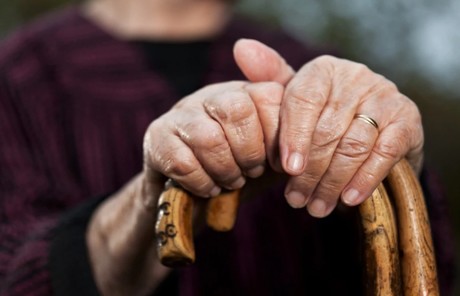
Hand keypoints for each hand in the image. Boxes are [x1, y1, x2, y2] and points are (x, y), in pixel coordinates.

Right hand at [144, 80, 283, 197]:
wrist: (193, 196)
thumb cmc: (239, 169)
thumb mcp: (273, 151)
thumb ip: (292, 131)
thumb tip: (307, 124)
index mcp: (243, 92)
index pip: (269, 96)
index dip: (278, 136)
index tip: (279, 163)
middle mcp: (211, 95)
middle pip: (237, 110)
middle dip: (250, 153)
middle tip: (251, 173)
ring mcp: (181, 114)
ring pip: (209, 138)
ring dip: (226, 170)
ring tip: (230, 182)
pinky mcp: (156, 137)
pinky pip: (183, 162)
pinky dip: (202, 182)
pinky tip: (208, 188)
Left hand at [235, 39, 423, 217]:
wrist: (371, 129)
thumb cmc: (322, 117)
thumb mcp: (294, 100)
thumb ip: (270, 80)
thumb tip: (241, 48)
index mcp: (323, 70)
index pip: (303, 100)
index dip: (293, 137)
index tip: (286, 169)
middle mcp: (355, 76)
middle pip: (327, 129)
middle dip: (310, 172)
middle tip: (296, 200)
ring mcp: (384, 96)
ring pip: (353, 145)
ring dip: (332, 182)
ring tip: (316, 206)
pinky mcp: (407, 119)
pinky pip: (384, 153)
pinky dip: (365, 179)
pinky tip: (349, 200)